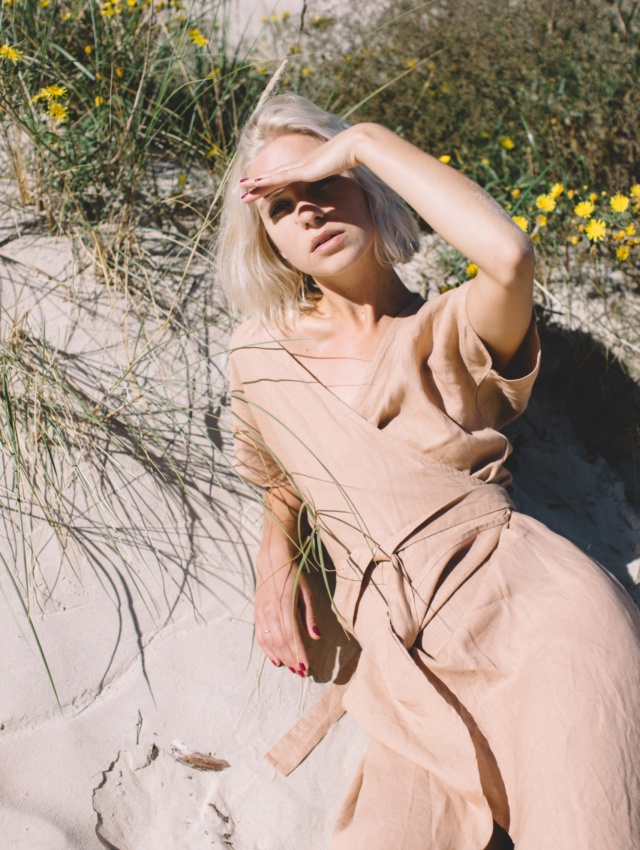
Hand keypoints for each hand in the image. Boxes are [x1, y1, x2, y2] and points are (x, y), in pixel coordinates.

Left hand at [239, 126, 362, 203]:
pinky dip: (266, 182)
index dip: (273, 182)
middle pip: (275, 176)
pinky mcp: (304, 171)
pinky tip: (254, 184)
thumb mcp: (344, 171)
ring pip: (273, 177)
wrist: (358, 144)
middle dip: (258, 184)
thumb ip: (338, 175)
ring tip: (241, 188)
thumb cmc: (356, 157)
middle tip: (243, 188)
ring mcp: (301, 167)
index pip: (287, 177)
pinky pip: (280, 179)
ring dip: (255, 184)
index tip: (262, 188)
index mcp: (311, 167)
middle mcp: (302, 165)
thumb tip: (342, 182)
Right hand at [255, 558, 319, 676]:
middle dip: (291, 659)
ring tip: (291, 668)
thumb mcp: (307, 592)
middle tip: (301, 673)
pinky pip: (260, 636)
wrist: (272, 562)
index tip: (306, 667)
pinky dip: (267, 650)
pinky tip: (275, 660)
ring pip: (270, 642)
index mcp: (285, 604)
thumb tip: (316, 637)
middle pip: (280, 642)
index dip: (299, 653)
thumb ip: (310, 615)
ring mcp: (262, 613)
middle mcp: (271, 611)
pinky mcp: (257, 614)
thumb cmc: (294, 576)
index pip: (291, 636)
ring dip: (281, 657)